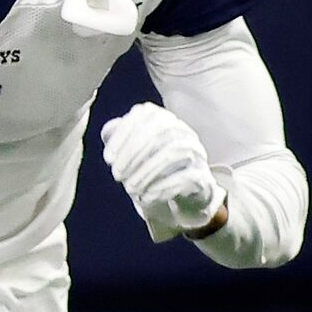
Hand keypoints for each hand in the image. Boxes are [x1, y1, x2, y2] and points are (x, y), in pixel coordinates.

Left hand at [100, 102, 226, 240]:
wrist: (183, 191)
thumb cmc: (152, 166)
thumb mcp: (131, 151)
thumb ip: (118, 137)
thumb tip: (108, 131)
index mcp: (163, 119)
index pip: (144, 115)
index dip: (123, 136)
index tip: (108, 158)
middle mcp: (182, 131)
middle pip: (159, 132)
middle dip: (132, 155)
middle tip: (117, 175)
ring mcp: (196, 151)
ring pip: (173, 152)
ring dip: (147, 171)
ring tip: (130, 189)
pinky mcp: (203, 174)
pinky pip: (187, 176)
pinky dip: (163, 186)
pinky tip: (147, 196)